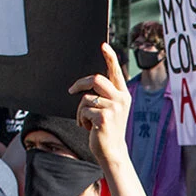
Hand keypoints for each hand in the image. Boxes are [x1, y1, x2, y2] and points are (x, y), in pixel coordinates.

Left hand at [69, 43, 130, 169]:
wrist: (111, 150)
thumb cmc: (106, 128)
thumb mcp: (109, 109)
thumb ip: (104, 94)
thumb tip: (88, 84)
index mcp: (124, 95)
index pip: (116, 72)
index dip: (110, 57)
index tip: (104, 45)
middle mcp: (122, 99)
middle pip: (96, 79)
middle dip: (80, 84)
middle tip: (71, 91)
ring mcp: (114, 108)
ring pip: (86, 97)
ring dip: (81, 110)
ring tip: (87, 121)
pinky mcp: (104, 117)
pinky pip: (84, 110)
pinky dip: (81, 120)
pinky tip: (89, 128)